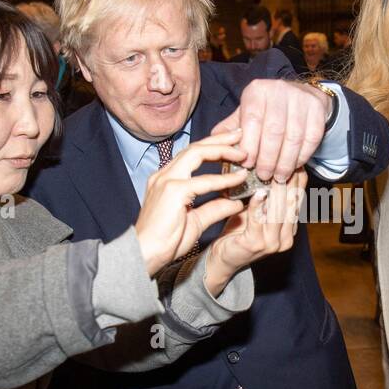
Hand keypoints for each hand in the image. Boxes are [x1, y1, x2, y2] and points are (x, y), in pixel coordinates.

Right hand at [135, 129, 247, 274]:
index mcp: (166, 179)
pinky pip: (203, 181)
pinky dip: (223, 178)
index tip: (232, 144)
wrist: (145, 254)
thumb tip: (235, 202)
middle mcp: (164, 175)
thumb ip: (214, 209)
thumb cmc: (165, 241)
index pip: (191, 154)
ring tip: (243, 152)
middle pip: (194, 147)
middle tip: (240, 135)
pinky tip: (238, 178)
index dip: (212, 146)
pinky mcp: (173, 191)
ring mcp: (167, 180)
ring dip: (222, 150)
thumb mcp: (195, 221)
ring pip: (197, 153)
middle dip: (219, 139)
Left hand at [205, 169, 306, 293]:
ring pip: (278, 211)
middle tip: (286, 160)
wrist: (223, 259)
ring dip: (276, 190)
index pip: (298, 200)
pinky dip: (258, 205)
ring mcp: (272, 243)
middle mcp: (285, 237)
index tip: (296, 160)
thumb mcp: (256, 211)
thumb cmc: (238, 232)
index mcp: (289, 229)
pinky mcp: (256, 244)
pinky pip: (258, 221)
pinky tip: (258, 193)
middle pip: (291, 204)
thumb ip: (266, 196)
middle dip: (290, 180)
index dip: (298, 179)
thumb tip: (270, 167)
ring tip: (274, 172)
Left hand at [212, 78, 331, 182]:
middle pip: (274, 131)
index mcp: (256, 91)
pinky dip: (302, 156)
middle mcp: (279, 90)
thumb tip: (214, 146)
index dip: (250, 146)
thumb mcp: (246, 114)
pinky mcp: (317, 108)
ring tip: (278, 177)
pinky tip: (294, 166)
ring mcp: (301, 98)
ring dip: (285, 162)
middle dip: (268, 158)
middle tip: (263, 175)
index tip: (247, 165)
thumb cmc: (267, 110)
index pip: (252, 121)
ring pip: (294, 137)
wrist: (300, 95)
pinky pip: (311, 138)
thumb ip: (230, 129)